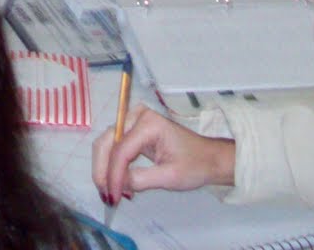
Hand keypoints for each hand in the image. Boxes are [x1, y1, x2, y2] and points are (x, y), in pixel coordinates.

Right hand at [91, 104, 236, 201]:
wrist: (209, 159)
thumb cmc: (195, 165)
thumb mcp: (170, 177)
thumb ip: (140, 180)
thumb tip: (116, 187)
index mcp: (149, 123)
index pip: (121, 150)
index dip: (113, 175)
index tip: (112, 197)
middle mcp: (137, 117)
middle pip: (107, 143)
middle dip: (103, 171)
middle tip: (107, 196)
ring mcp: (133, 122)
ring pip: (106, 145)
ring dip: (104, 169)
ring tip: (112, 193)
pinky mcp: (132, 131)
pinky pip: (113, 148)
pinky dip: (111, 166)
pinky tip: (116, 184)